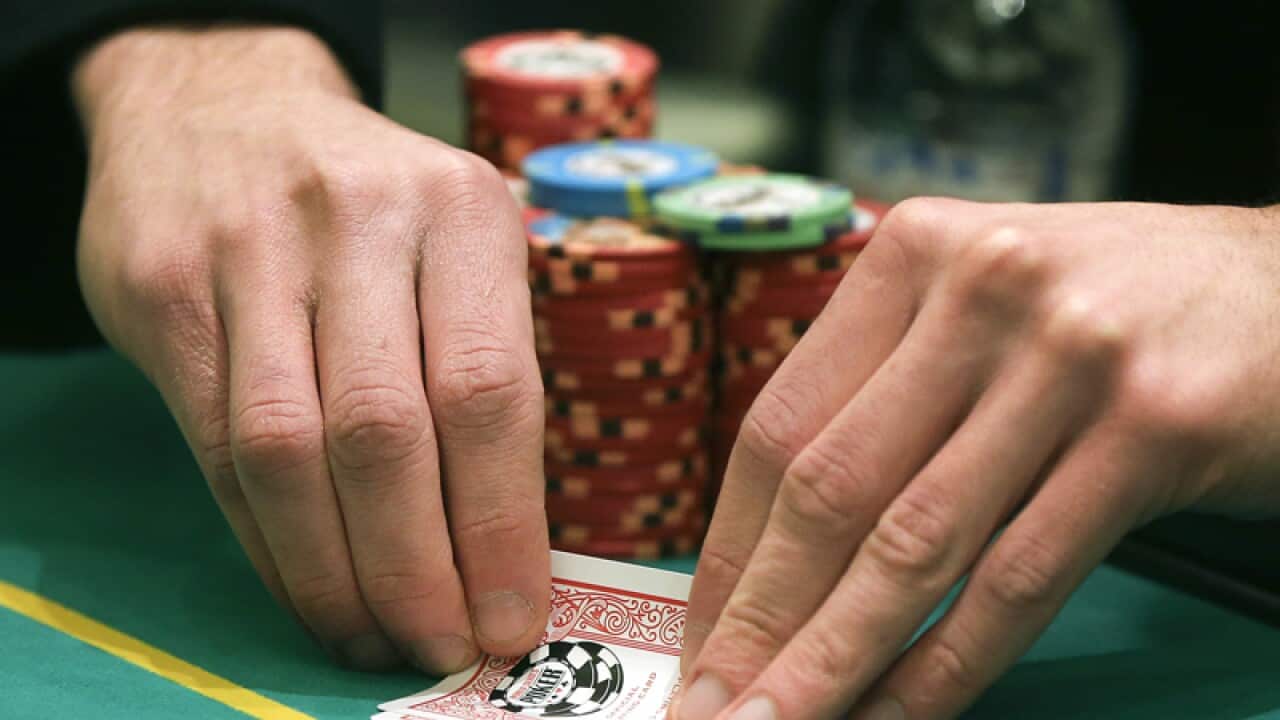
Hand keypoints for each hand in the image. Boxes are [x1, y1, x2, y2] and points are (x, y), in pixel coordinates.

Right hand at [74, 25, 547, 672]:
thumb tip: (509, 539)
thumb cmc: (373, 204)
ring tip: (373, 637)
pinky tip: (307, 586)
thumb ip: (484, 360)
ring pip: (288, 453)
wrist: (221, 106)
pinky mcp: (166, 289)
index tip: (510, 618)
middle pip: (385, 435)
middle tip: (439, 647)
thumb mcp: (457, 239)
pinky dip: (268, 540)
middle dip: (415, 569)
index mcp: (462, 211)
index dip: (499, 527)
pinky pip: (218, 447)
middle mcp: (359, 222)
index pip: (489, 394)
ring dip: (335, 573)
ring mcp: (250, 251)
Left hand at [675, 198, 1279, 718]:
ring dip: (833, 660)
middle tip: (712, 707)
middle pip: (830, 490)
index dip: (730, 550)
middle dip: (761, 622)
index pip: (780, 427)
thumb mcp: (976, 312)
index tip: (703, 634)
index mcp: (912, 257)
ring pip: (915, 546)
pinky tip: (895, 713)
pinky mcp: (1153, 428)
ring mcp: (1070, 357)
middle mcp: (981, 292)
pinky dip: (947, 665)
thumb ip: (882, 396)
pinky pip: (1020, 579)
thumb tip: (774, 546)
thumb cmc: (1113, 309)